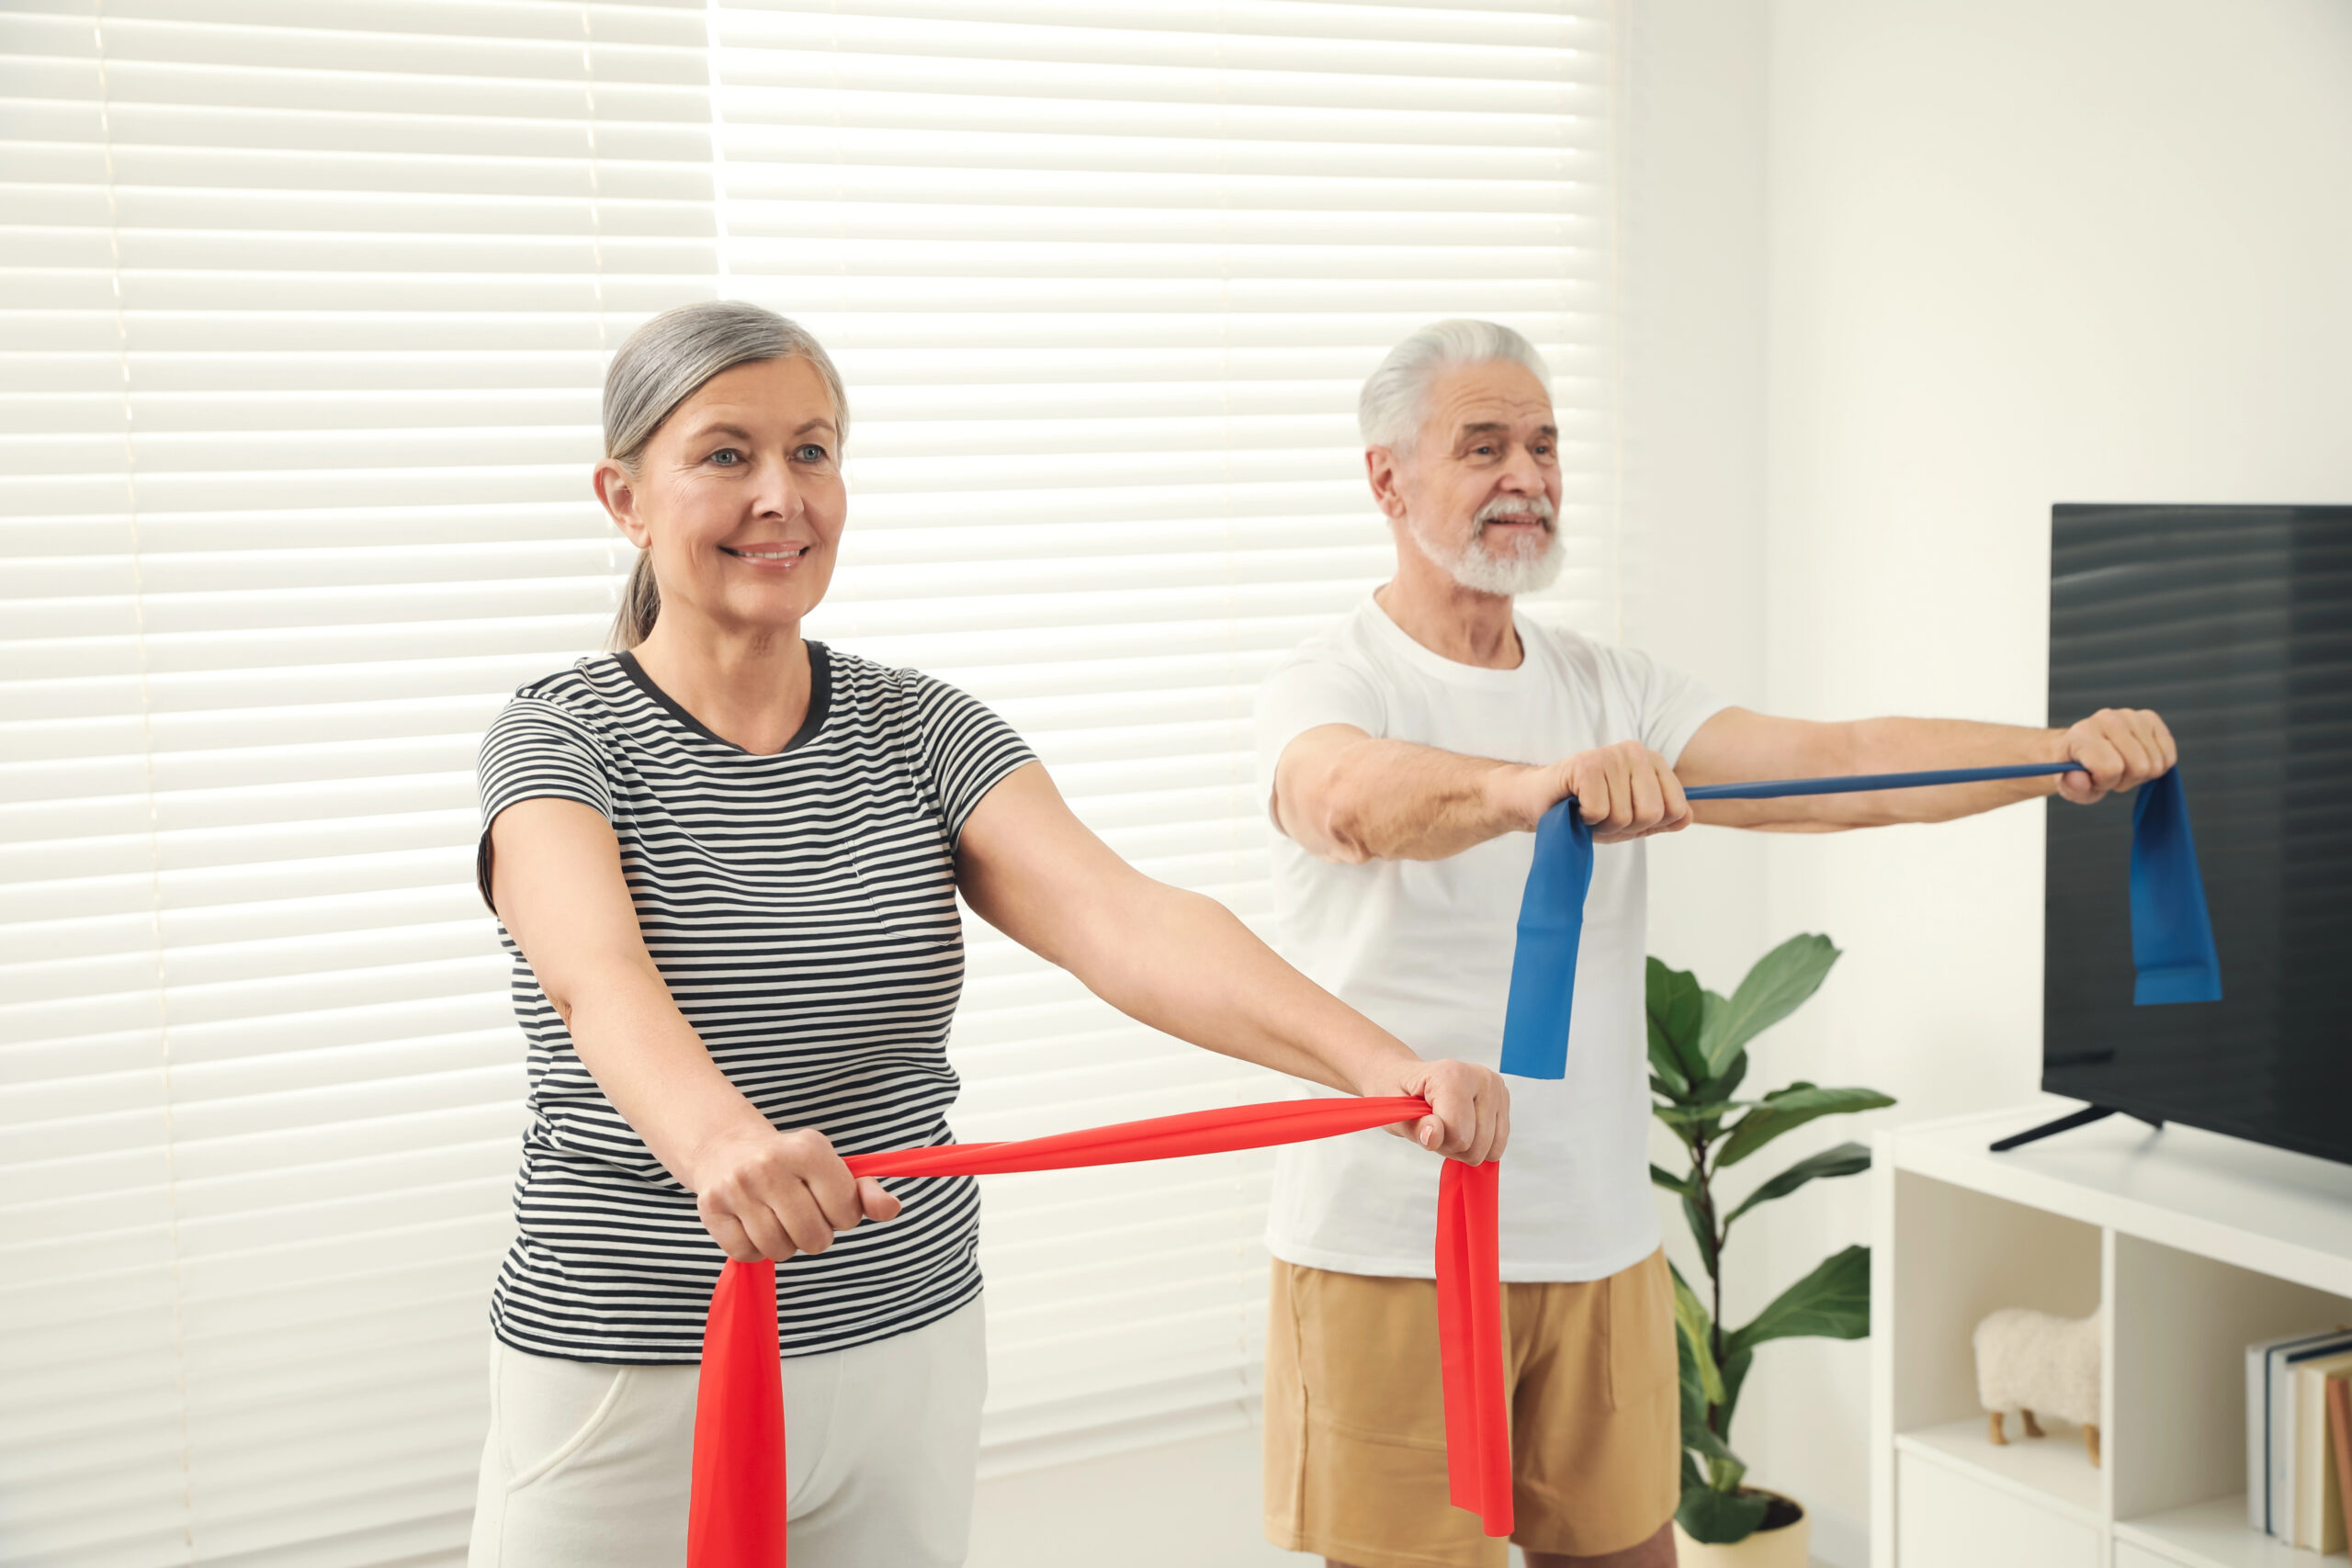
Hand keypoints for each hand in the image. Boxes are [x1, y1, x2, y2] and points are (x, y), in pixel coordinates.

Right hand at [684, 1124, 902, 1261]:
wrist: (727, 1148)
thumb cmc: (790, 1166)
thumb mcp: (830, 1168)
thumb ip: (865, 1192)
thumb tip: (892, 1209)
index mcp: (809, 1149)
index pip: (846, 1212)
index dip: (842, 1217)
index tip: (828, 1204)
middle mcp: (771, 1164)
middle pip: (814, 1237)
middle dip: (815, 1236)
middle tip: (803, 1217)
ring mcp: (738, 1185)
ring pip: (779, 1250)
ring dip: (785, 1245)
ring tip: (778, 1221)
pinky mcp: (712, 1206)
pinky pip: (747, 1253)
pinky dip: (755, 1249)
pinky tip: (753, 1224)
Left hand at [1360, 1056, 1510, 1163]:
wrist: (1408, 1078)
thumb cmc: (1400, 1093)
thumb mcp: (1394, 1112)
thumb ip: (1414, 1126)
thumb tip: (1434, 1135)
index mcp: (1452, 1074)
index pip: (1458, 1133)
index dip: (1437, 1141)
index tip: (1423, 1124)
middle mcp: (1481, 1077)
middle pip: (1475, 1144)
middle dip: (1451, 1146)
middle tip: (1434, 1126)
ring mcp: (1497, 1088)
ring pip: (1489, 1148)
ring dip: (1465, 1147)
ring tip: (1448, 1126)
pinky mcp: (1504, 1100)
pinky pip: (1498, 1145)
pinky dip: (1479, 1145)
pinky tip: (1464, 1127)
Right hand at [1500, 740, 1692, 843]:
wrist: (1539, 802)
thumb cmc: (1585, 810)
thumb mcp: (1632, 819)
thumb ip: (1662, 818)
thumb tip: (1687, 816)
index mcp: (1652, 762)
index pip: (1676, 809)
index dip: (1648, 826)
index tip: (1625, 816)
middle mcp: (1635, 751)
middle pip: (1652, 814)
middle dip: (1625, 827)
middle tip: (1602, 815)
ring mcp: (1610, 755)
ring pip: (1624, 815)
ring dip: (1601, 824)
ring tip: (1586, 810)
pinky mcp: (1585, 764)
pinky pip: (1600, 811)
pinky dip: (1585, 819)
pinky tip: (1575, 806)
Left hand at [2057, 708, 2176, 803]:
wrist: (2083, 748)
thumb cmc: (2078, 770)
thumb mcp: (2069, 786)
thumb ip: (2072, 786)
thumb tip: (2079, 779)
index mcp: (2082, 734)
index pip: (2110, 768)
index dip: (2106, 782)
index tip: (2095, 778)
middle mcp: (2107, 719)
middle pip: (2139, 766)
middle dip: (2126, 779)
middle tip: (2112, 774)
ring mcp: (2131, 716)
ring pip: (2155, 763)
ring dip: (2141, 774)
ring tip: (2123, 766)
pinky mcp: (2150, 718)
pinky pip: (2169, 756)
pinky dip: (2157, 766)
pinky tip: (2139, 759)